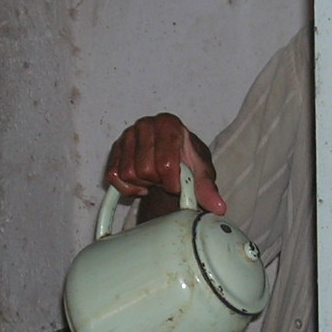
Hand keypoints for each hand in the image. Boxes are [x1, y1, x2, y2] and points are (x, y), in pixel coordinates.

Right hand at [105, 113, 225, 215]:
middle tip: (165, 180)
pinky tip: (140, 183)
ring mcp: (128, 136)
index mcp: (169, 124)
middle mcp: (146, 125)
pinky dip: (126, 187)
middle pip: (144, 170)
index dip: (172, 182)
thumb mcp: (201, 173)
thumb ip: (207, 188)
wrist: (174, 157)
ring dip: (142, 184)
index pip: (166, 163)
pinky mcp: (114, 149)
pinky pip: (113, 176)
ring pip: (127, 174)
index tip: (178, 184)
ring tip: (154, 179)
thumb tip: (218, 207)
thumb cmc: (188, 161)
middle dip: (157, 182)